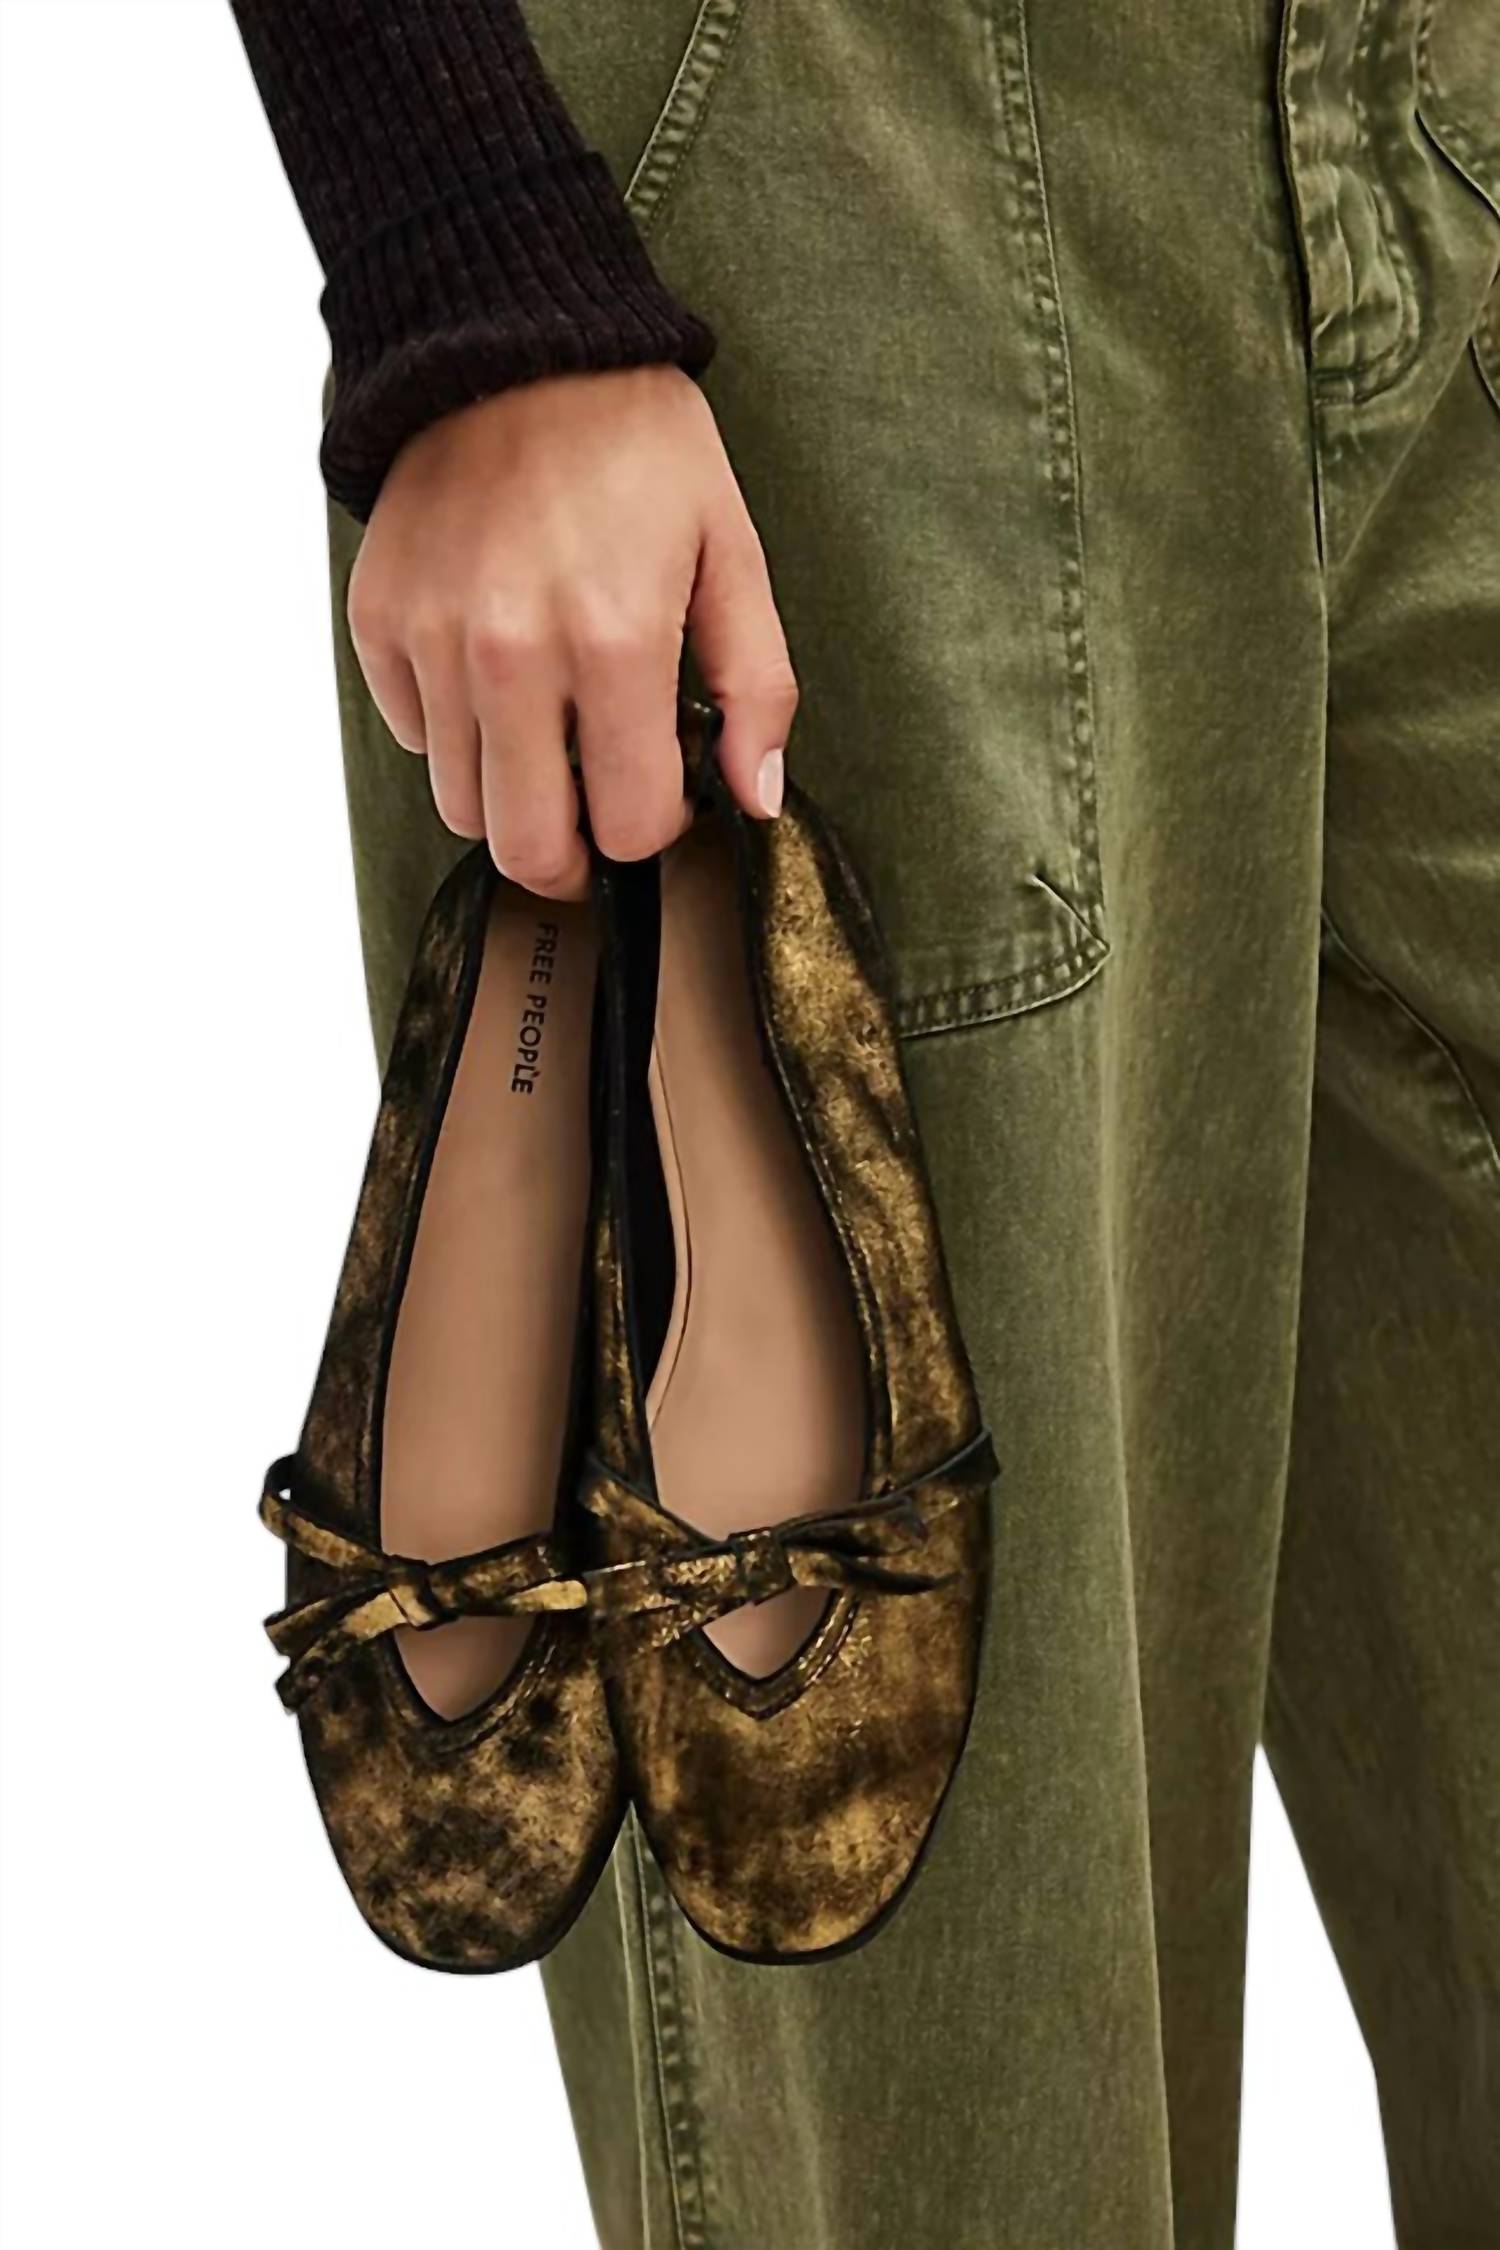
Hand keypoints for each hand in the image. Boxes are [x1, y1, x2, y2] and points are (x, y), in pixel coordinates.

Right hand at [346, 365, 797, 898]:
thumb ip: (756, 686)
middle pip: (527, 848)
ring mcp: (434, 643)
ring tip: (548, 740)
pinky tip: (494, 677)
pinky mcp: (379, 623)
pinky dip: (454, 732)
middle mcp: (512, 656)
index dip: (657, 829)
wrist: (511, 339)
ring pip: (461, 805)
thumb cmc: (633, 442)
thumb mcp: (730, 550)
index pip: (629, 825)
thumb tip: (756, 796)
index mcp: (614, 643)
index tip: (664, 795)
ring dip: (511, 797)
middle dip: (573, 857)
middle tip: (596, 823)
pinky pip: (413, 735)